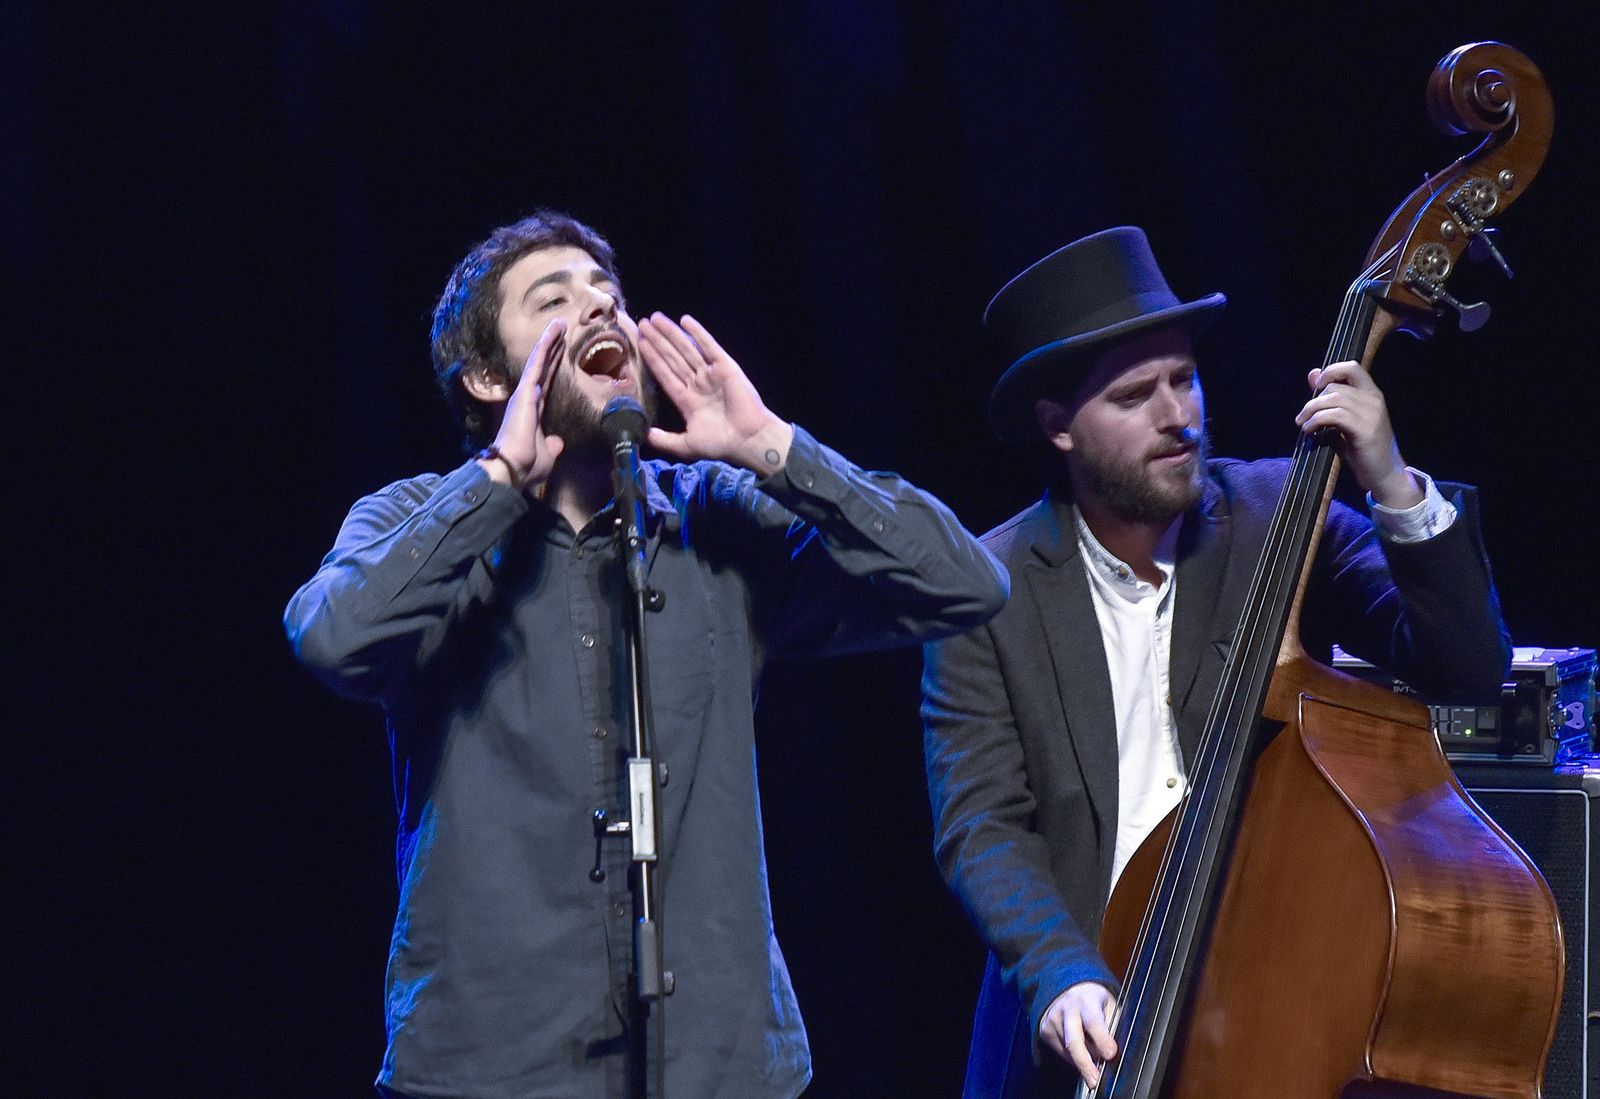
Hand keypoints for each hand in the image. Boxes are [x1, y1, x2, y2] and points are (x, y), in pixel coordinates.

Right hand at [483, 318, 566, 492]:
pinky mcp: (524, 391)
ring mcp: (525, 393)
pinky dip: (545, 347)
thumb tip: (557, 442)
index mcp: (534, 412)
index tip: (563, 350)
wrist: (512, 469)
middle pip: (545, 368)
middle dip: (554, 349)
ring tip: (560, 323)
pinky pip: (537, 364)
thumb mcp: (547, 454)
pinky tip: (553, 332)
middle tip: (562, 329)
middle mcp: (528, 399)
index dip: (555, 366)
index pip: (548, 383)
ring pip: (540, 361)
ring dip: (550, 341)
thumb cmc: (527, 465)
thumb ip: (552, 445)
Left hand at [637, 313, 792, 475]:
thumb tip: (644, 435)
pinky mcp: (725, 367)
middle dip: (658, 341)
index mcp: (687, 400)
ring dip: (671, 333)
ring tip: (655, 318)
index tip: (640, 343)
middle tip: (643, 323)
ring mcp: (710, 374)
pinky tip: (685, 321)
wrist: (747, 440)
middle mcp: (697, 383)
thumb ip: (665, 440)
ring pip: (686, 349)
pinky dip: (698, 333)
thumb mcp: (687, 445)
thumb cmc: (720, 444)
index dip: (652, 359)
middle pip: (672, 357)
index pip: (665, 374)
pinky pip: (709, 347)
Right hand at [1040, 982, 1117, 1086]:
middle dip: (1085, 1063)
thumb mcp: (1109, 1004)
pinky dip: (1073, 1057)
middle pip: (1074, 1041)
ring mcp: (1052, 1019)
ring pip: (1069, 1051)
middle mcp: (1066, 1008)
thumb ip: (1113, 1025)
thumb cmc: (1094, 1000)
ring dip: (1084, 1059)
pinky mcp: (1044, 1030)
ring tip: (1094, 1053)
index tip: (1110, 1054)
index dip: (1102, 1039)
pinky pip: (1061, 1053)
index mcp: (1086, 999)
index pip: (1093, 1021)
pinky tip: (1081, 1047)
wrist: (1068, 987)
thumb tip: (1115, 1052)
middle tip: (1095, 1080)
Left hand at [1295, 361, 1421, 507]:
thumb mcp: (1345, 420)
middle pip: (1335, 385)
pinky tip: (1310, 430)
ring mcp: (1371, 414)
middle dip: (1313, 401)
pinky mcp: (1365, 429)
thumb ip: (1331, 398)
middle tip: (1302, 417)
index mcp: (1372, 394)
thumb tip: (1312, 374)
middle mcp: (1374, 399)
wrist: (1385, 474)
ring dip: (1311, 411)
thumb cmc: (1364, 449)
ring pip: (1334, 398)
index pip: (1352, 367)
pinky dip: (1317, 420)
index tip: (1315, 386)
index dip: (1330, 371)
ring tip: (1304, 424)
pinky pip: (1335, 415)